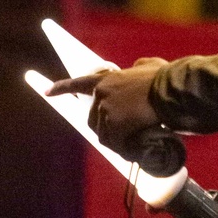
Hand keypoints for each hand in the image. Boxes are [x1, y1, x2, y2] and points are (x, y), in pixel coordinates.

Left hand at [48, 57, 167, 157]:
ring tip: (130, 146)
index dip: (61, 88)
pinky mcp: (115, 124)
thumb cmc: (165, 77)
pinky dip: (123, 150)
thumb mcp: (148, 65)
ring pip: (104, 134)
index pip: (77, 84)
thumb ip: (137, 67)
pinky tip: (132, 153)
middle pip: (93, 119)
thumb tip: (136, 68)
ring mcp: (106, 109)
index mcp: (106, 79)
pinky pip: (115, 143)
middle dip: (105, 129)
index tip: (48, 93)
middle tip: (121, 137)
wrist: (170, 89)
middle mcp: (101, 94)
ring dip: (116, 142)